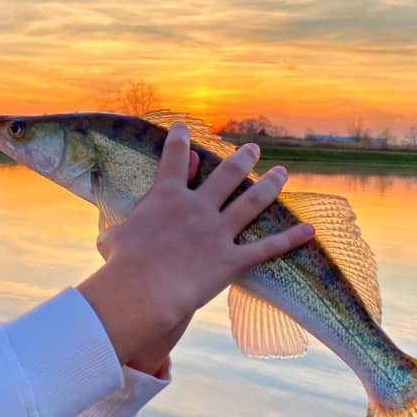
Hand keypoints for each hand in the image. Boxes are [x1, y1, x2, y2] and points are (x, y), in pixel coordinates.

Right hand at [77, 123, 313, 364]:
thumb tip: (108, 235)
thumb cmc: (120, 265)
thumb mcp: (111, 237)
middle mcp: (197, 207)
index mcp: (166, 197)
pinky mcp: (231, 260)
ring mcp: (217, 231)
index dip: (179, 140)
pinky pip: (266, 248)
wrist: (141, 289)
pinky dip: (290, 239)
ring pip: (252, 202)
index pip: (174, 159)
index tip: (184, 127)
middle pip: (227, 174)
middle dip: (242, 158)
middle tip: (253, 149)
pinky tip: (309, 230)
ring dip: (270, 185)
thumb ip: (117, 228)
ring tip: (282, 172)